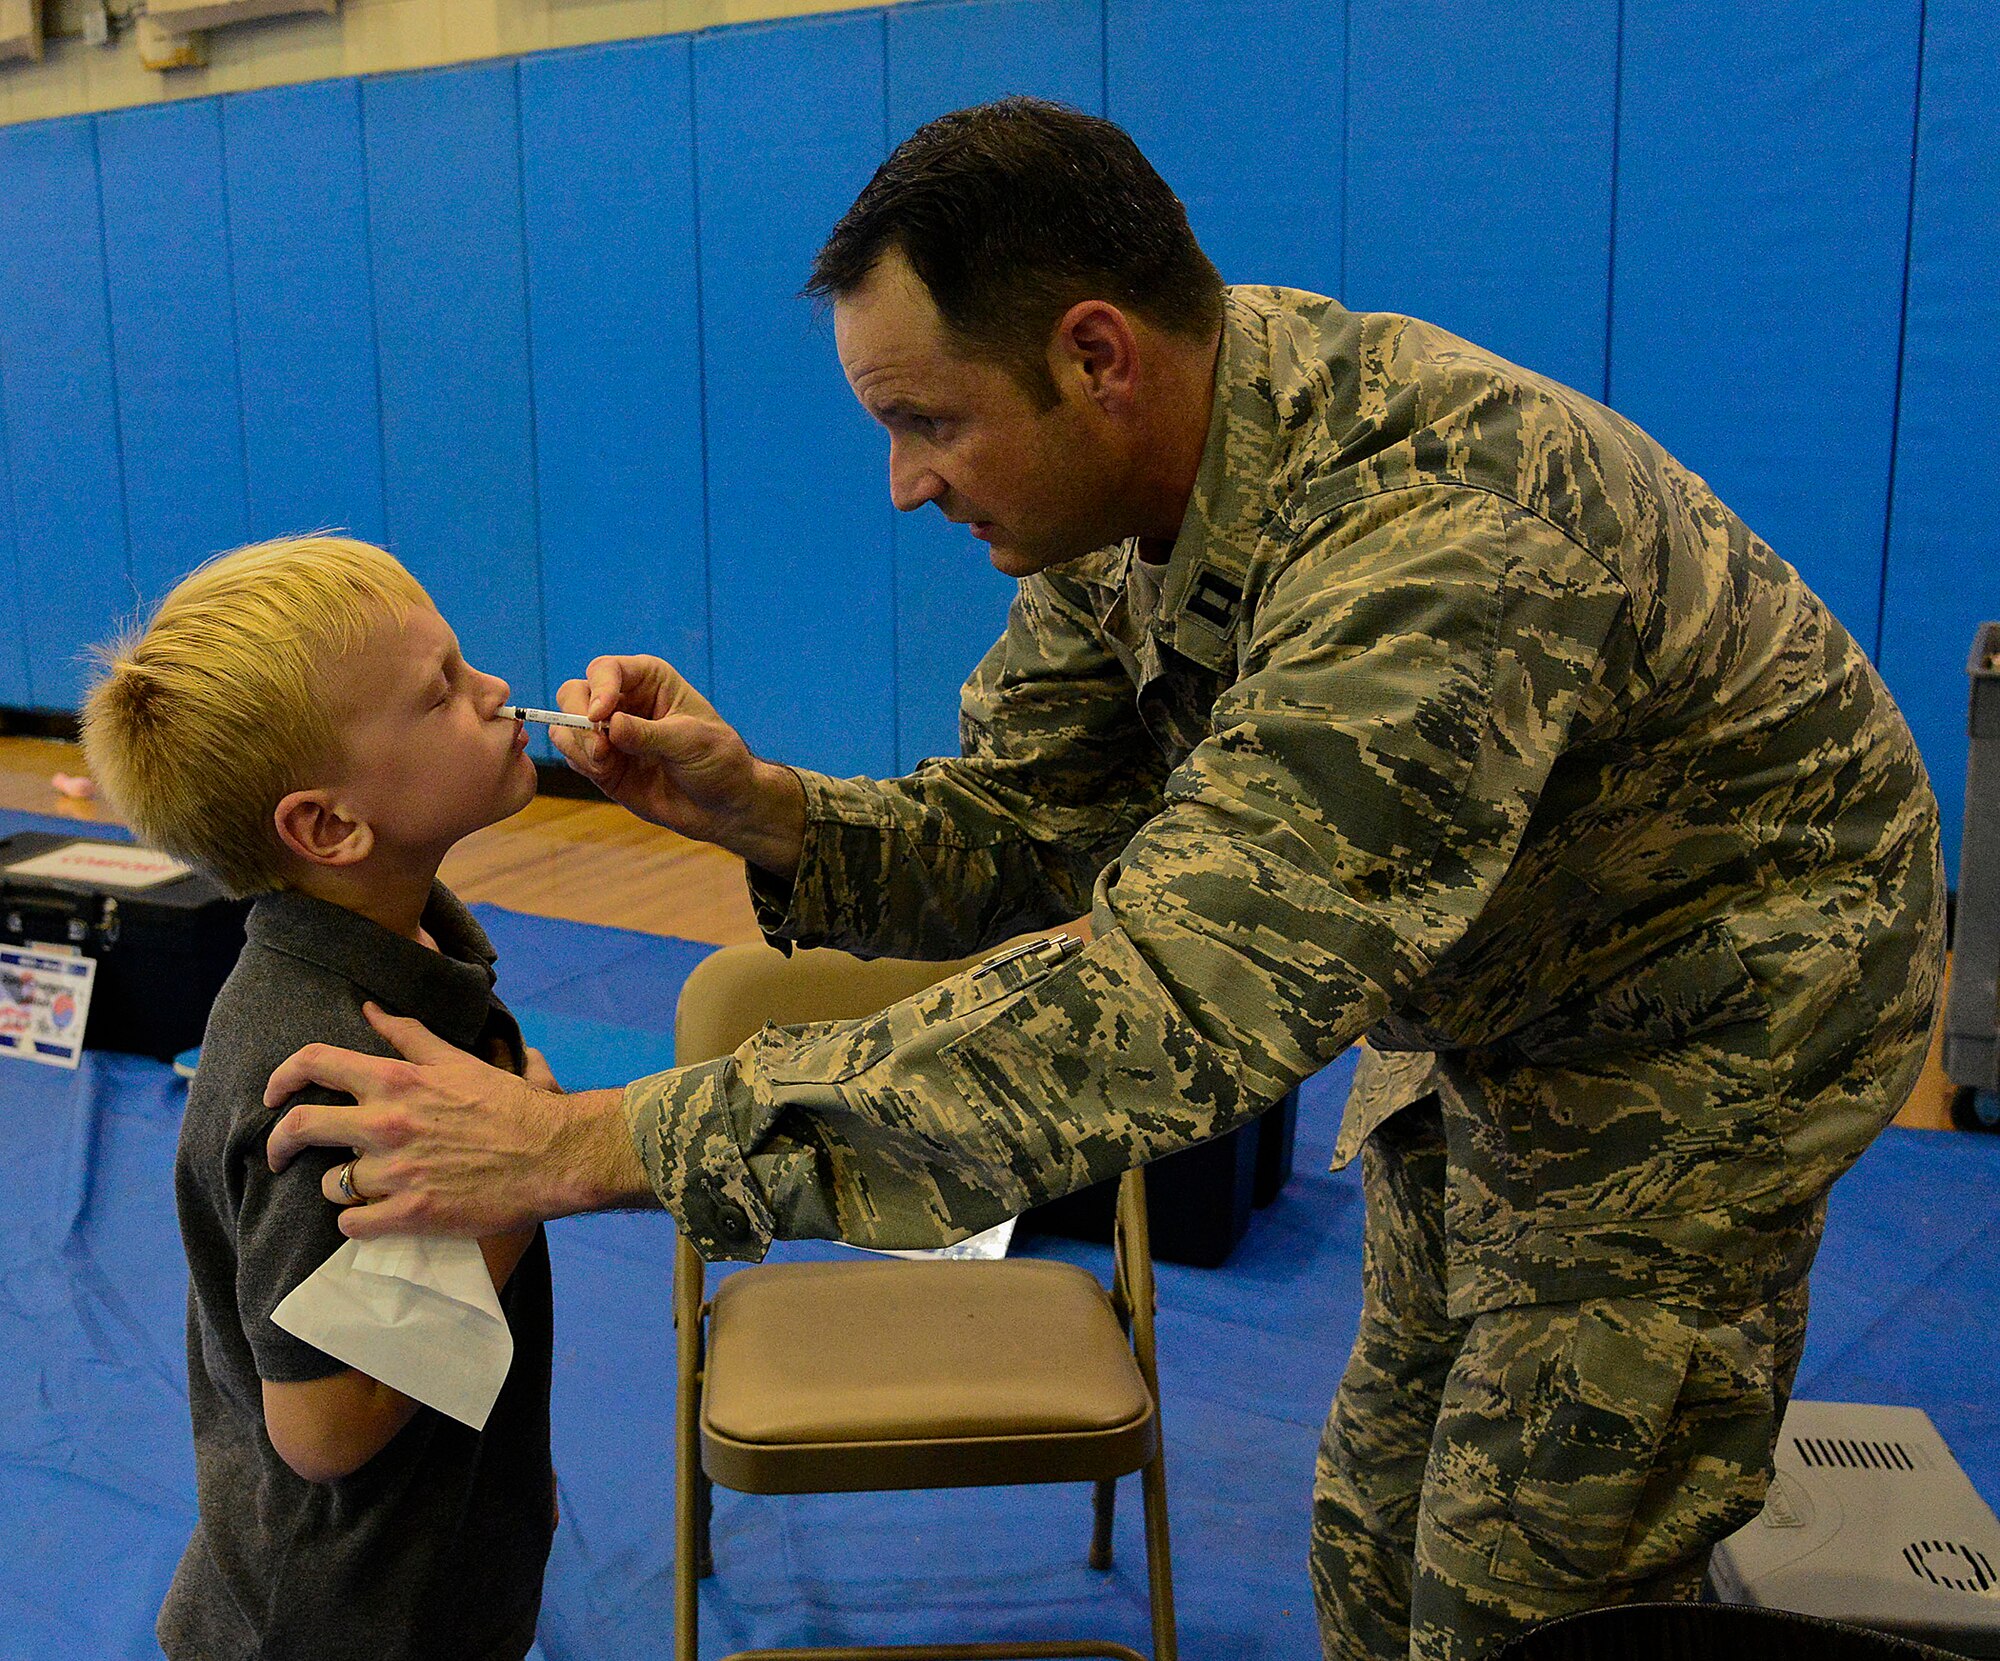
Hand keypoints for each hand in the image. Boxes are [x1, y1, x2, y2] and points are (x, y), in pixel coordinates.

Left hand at [264, 1003, 650, 1238]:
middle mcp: (385, 1124)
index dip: (281, 1077)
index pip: (314, 1064)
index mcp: (395, 1081)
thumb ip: (408, 1036)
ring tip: (365, 1186)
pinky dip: (359, 1223)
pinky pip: (353, 1225)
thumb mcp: (457, 1061)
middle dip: (279, 1144)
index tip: (273, 1096)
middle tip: (279, 1155)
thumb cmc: (508, 1106)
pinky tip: (375, 1217)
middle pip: (300, 1129)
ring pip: (330, 1185)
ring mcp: (395, 1173)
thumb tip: (369, 1010)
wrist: (553, 1155)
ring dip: (342, 1186)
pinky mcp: (410, 1215)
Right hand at [548, 654, 804, 877]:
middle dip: (577, 717)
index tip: (601, 716)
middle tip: (599, 745)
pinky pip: (573, 755)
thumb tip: (610, 725)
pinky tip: (605, 773)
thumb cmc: (717, 761)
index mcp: (649, 680)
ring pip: (566, 725)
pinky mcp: (602, 764)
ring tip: (603, 764)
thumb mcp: (690, 742)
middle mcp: (624, 701)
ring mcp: (609, 733)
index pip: (606, 670)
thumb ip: (648, 734)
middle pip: (575, 693)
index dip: (598, 689)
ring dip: (576, 744)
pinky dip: (580, 762)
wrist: (723, 805)